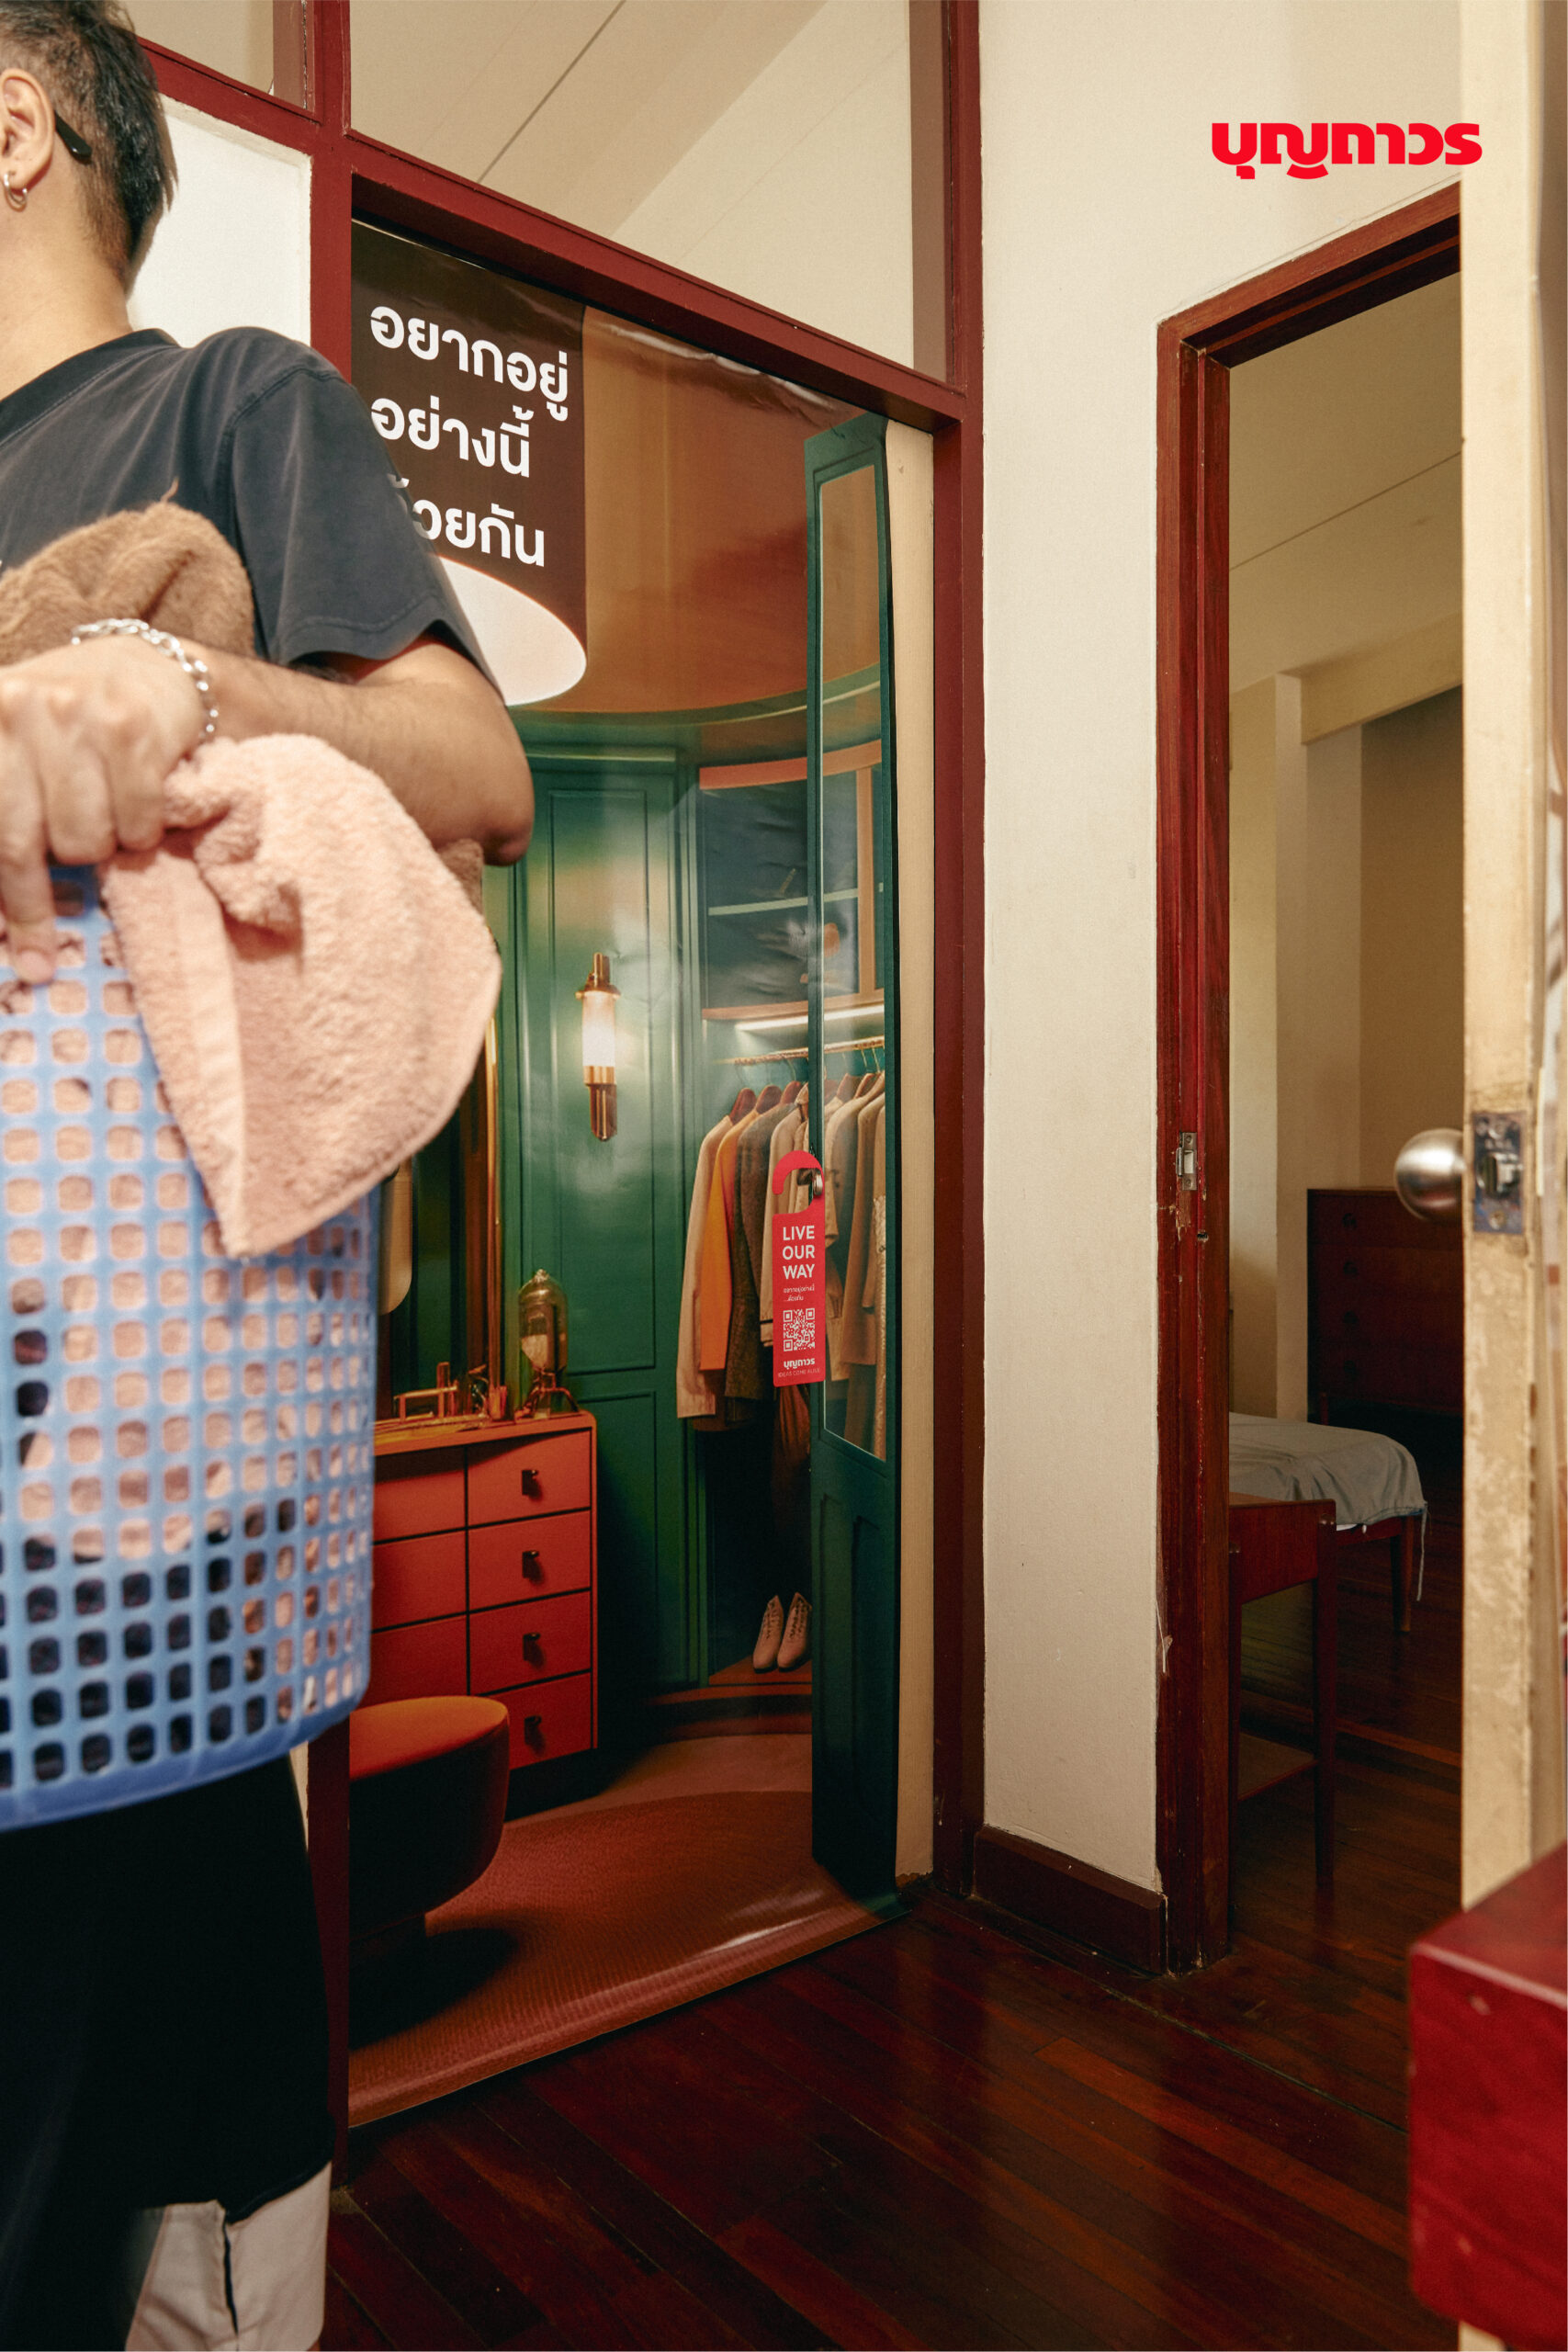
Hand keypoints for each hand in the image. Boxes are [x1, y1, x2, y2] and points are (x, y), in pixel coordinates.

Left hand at [0, 634, 205, 977]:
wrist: (147, 668)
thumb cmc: (69, 723)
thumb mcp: (13, 749)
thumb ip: (4, 812)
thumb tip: (0, 918)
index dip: (13, 906)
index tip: (32, 960)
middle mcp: (13, 710)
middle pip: (34, 846)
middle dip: (60, 871)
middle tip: (78, 869)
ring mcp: (71, 715)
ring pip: (87, 840)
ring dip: (104, 842)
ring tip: (107, 811)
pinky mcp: (129, 727)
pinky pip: (136, 824)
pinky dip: (144, 828)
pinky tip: (140, 800)